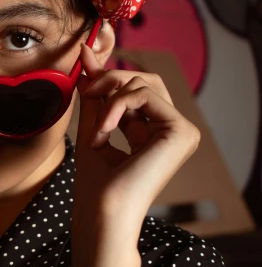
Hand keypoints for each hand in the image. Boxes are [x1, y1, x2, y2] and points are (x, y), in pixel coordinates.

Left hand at [71, 42, 200, 245]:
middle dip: (110, 79)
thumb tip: (88, 58)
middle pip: (144, 80)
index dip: (108, 71)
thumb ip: (95, 97)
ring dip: (110, 98)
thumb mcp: (94, 129)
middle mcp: (172, 131)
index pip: (135, 91)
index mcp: (154, 133)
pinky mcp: (182, 131)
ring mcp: (182, 131)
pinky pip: (145, 95)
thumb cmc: (96, 185)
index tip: (84, 52)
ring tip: (96, 131)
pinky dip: (118, 105)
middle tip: (87, 92)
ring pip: (144, 83)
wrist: (103, 213)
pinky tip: (105, 131)